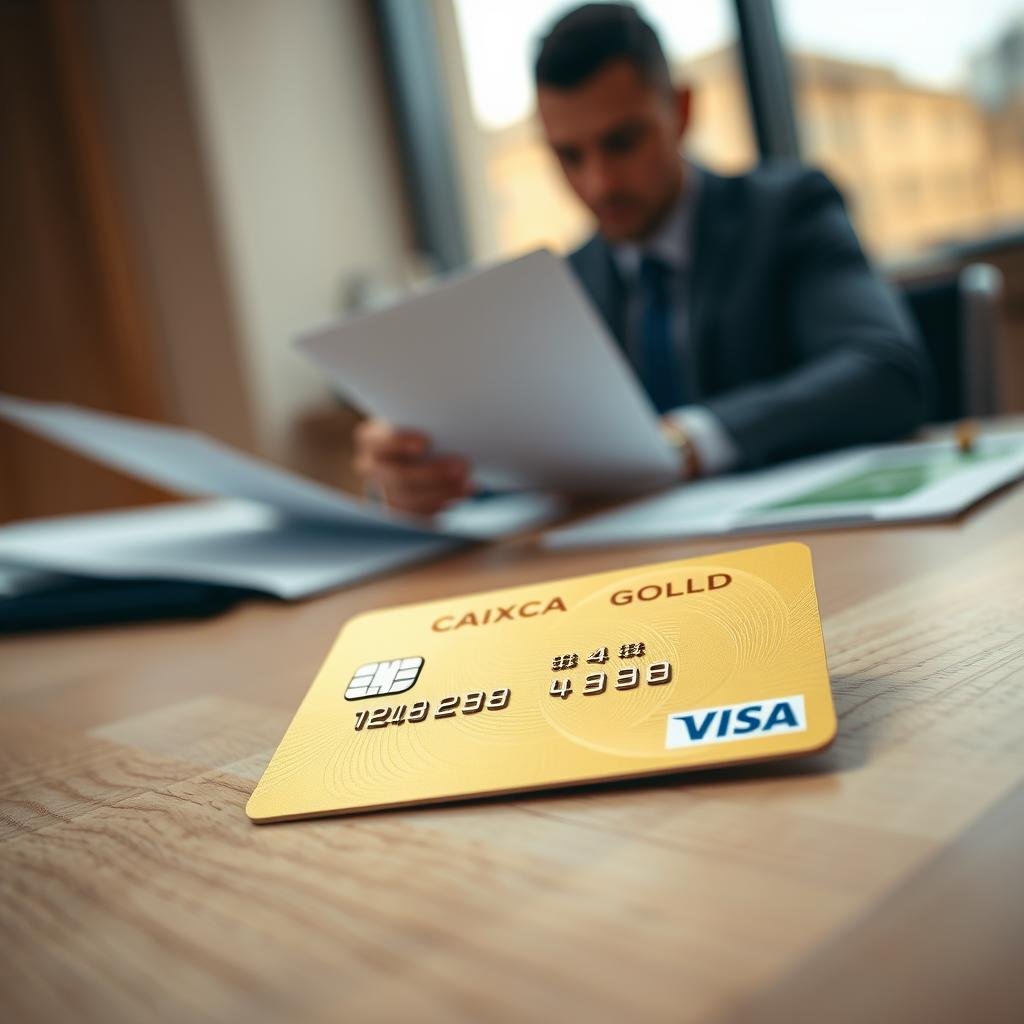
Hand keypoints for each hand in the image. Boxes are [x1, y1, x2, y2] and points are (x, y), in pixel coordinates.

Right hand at [352, 418, 473, 515]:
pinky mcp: (400, 509)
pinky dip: (444, 503)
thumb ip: (426, 420)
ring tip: (468, 484)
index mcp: (370, 439)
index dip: (400, 443)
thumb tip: (453, 418)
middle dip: (432, 474)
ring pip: (408, 500)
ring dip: (442, 493)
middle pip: (397, 477)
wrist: (411, 446)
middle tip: (462, 466)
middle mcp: (369, 467)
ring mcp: (382, 491)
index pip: (379, 442)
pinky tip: (463, 493)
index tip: (425, 443)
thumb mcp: (416, 416)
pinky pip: (419, 513)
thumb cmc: (418, 423)